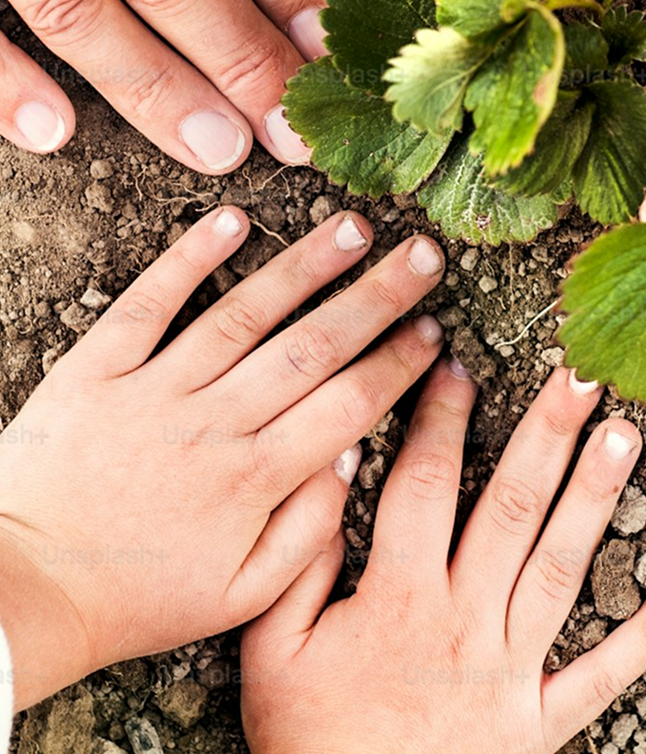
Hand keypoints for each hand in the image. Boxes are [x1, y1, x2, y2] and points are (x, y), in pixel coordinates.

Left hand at [0, 205, 445, 706]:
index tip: (434, 331)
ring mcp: (155, 389)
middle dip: (377, 297)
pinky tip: (233, 219)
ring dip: (305, 266)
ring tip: (355, 226)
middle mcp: (213, 424)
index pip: (347, 405)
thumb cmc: (137, 597)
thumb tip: (352, 455)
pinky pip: (150, 303)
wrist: (24, 590)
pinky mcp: (98, 369)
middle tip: (424, 255)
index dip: (397, 364)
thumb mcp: (239, 596)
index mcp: (253, 480)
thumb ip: (308, 533)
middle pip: (312, 346)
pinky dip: (190, 258)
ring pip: (244, 313)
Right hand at [241, 365, 645, 753]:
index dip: (439, 418)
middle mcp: (462, 623)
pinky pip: (601, 676)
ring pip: (560, 567)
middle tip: (582, 371)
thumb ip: (297, 563)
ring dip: (596, 498)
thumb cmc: (308, 747)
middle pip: (510, 508)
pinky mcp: (539, 726)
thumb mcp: (269, 656)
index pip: (422, 485)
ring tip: (626, 435)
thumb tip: (330, 472)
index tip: (457, 360)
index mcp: (396, 600)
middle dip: (546, 432)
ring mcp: (508, 673)